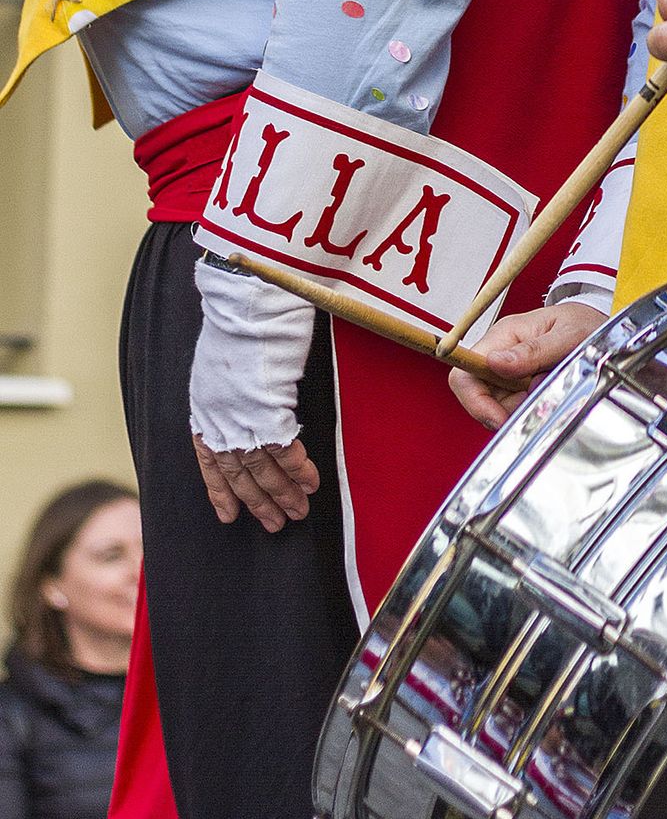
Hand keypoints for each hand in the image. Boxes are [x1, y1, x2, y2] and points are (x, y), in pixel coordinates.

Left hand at [189, 257, 316, 529]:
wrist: (250, 294)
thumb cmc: (245, 314)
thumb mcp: (228, 357)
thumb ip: (235, 386)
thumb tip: (252, 404)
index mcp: (204, 405)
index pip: (208, 461)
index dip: (220, 491)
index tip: (229, 516)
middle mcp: (217, 417)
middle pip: (238, 472)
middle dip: (259, 501)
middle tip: (275, 524)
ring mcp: (240, 415)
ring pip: (262, 468)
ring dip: (282, 493)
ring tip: (298, 511)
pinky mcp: (267, 408)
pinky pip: (285, 450)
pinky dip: (299, 470)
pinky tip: (311, 483)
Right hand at [450, 300, 603, 430]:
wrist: (596, 324)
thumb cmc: (582, 322)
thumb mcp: (567, 334)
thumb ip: (534, 350)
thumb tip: (495, 363)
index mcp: (504, 334)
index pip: (466, 371)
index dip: (475, 401)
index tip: (500, 419)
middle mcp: (500, 352)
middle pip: (479, 396)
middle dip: (505, 410)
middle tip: (537, 403)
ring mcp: (507, 369)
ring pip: (497, 406)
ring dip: (521, 409)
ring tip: (549, 391)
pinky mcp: (518, 383)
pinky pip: (512, 406)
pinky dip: (529, 408)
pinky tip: (547, 396)